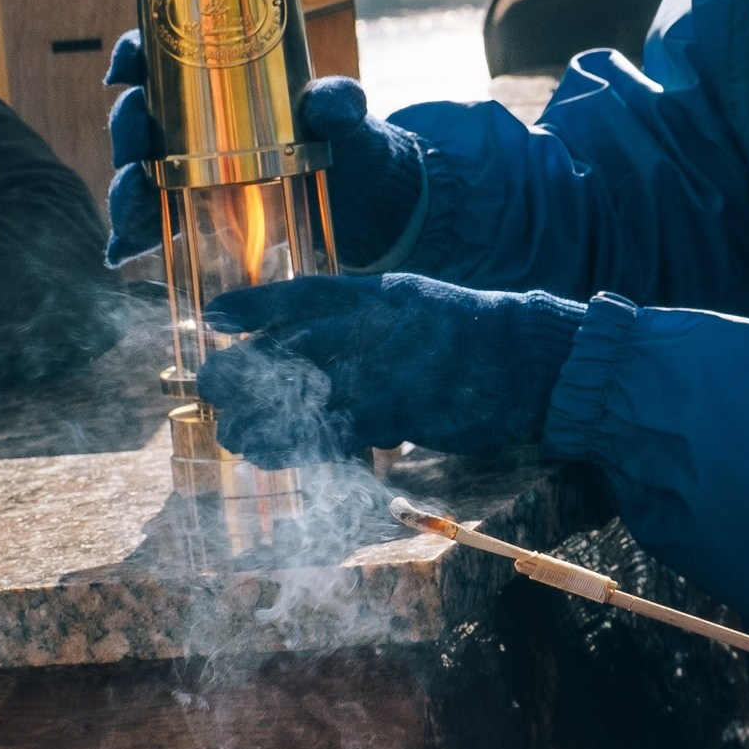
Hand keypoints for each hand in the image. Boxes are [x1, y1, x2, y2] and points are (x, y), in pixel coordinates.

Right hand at [104, 33, 424, 267]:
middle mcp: (190, 126)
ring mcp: (189, 174)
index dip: (132, 55)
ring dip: (124, 186)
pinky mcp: (198, 219)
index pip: (159, 58)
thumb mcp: (346, 117)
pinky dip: (133, 237)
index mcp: (215, 82)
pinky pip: (155, 226)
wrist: (366, 203)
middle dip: (126, 126)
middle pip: (138, 118)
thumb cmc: (348, 142)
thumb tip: (332, 105)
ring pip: (138, 174)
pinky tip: (122, 251)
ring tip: (133, 194)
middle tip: (136, 137)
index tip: (127, 66)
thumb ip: (340, 104)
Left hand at [195, 273, 584, 465]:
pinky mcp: (399, 407)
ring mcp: (385, 364)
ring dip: (259, 415)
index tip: (216, 316)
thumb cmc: (485, 342)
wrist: (538, 361)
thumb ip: (376, 325)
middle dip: (244, 369)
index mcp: (381, 295)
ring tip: (231, 433)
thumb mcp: (424, 310)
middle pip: (290, 345)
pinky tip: (267, 454)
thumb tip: (331, 349)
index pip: (306, 294)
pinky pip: (332, 429)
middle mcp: (374, 324)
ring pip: (302, 391)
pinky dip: (296, 444)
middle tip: (209, 386)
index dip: (256, 305)